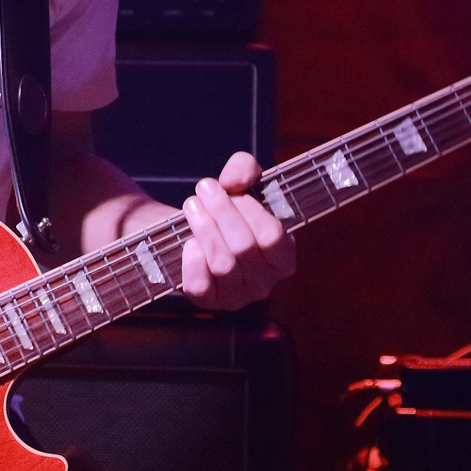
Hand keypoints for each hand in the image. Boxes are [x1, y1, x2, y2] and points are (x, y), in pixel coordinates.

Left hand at [179, 151, 295, 309]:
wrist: (194, 232)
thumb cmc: (226, 208)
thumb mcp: (241, 180)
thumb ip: (244, 169)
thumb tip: (233, 182)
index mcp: (282, 257)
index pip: (273, 237)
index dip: (251, 210)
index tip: (232, 188)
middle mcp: (264, 283)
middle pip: (244, 247)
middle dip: (221, 212)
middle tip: (203, 188)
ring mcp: (237, 297)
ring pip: (222, 264)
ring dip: (204, 228)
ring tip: (191, 206)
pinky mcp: (209, 302)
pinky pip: (201, 286)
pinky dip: (193, 261)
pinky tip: (188, 242)